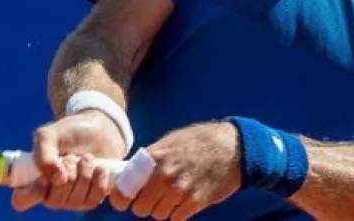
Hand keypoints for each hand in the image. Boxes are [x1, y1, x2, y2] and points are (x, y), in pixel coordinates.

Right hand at [11, 109, 127, 211]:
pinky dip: (98, 181)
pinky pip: (93, 200)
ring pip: (75, 200)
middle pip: (54, 200)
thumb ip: (44, 154)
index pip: (22, 200)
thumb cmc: (68, 132)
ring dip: (83, 173)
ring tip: (86, 157)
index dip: (31, 194)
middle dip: (67, 172)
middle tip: (71, 156)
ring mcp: (70, 200)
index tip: (43, 179)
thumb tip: (58, 180)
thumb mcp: (49, 135)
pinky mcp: (89, 200)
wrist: (97, 130)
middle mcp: (50, 194)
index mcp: (33, 179)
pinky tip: (99, 168)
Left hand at [109, 121, 240, 220]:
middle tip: (150, 198)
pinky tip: (183, 201)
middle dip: (143, 205)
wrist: (232, 147)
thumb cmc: (199, 141)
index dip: (121, 198)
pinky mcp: (196, 201)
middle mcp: (165, 175)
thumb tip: (131, 171)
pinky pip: (177, 218)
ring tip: (169, 197)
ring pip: (158, 215)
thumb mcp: (170, 141)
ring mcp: (181, 190)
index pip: (126, 188)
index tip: (122, 201)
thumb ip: (150, 157)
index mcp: (154, 158)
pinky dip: (177, 213)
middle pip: (141, 208)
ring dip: (161, 209)